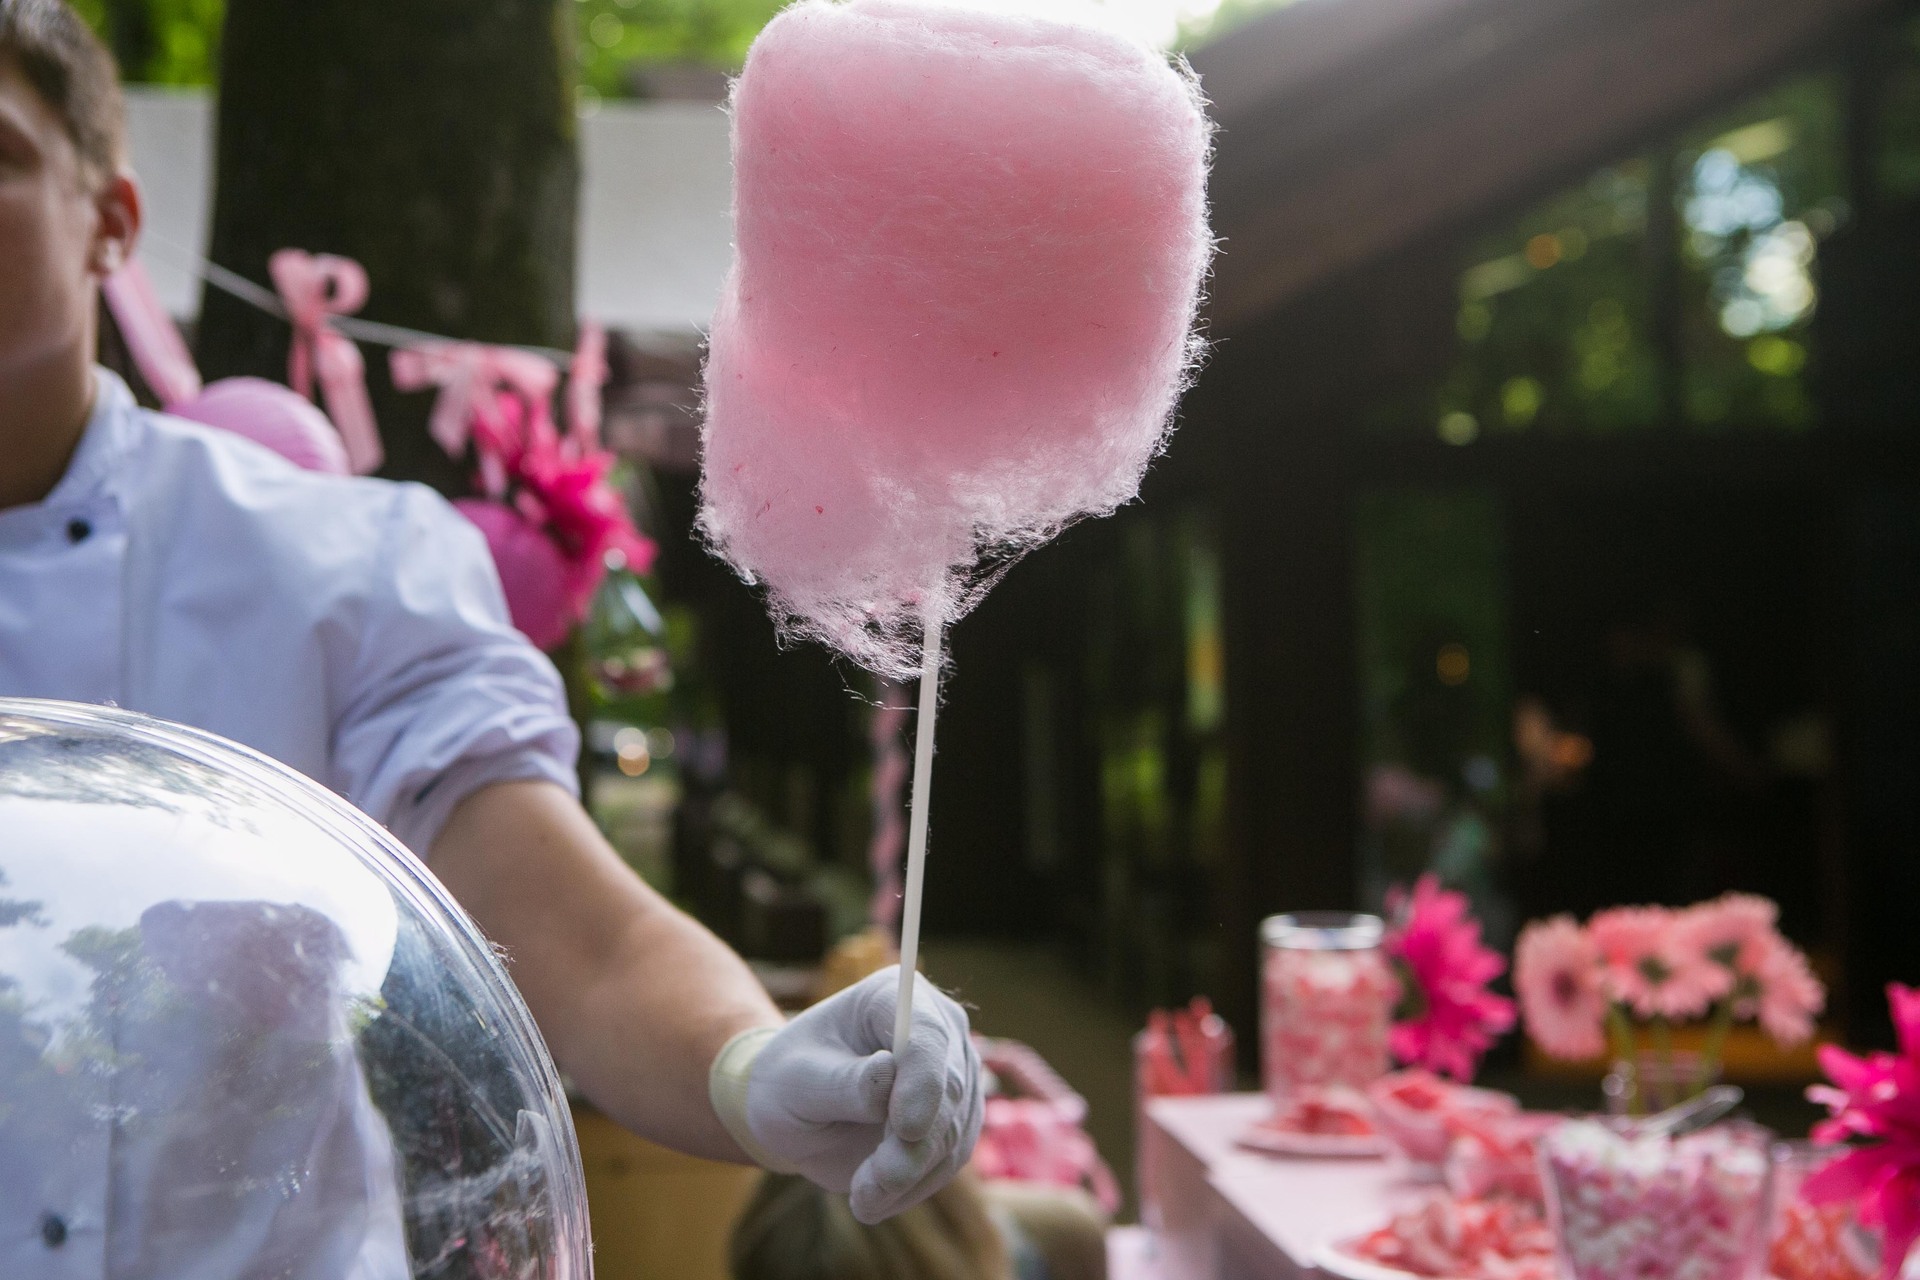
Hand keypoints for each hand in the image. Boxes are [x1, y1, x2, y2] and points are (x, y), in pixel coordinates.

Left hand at [715, 966, 982, 1222]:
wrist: (797, 1111)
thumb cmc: (790, 1081)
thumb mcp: (797, 1080)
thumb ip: (843, 1081)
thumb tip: (888, 1074)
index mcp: (891, 996)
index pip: (926, 1033)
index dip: (924, 1080)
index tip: (906, 1129)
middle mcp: (935, 1029)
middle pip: (950, 1088)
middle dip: (914, 1146)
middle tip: (871, 1186)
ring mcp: (953, 1075)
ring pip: (954, 1131)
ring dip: (910, 1174)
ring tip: (862, 1197)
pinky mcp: (956, 1120)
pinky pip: (948, 1161)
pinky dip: (913, 1187)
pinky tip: (873, 1197)